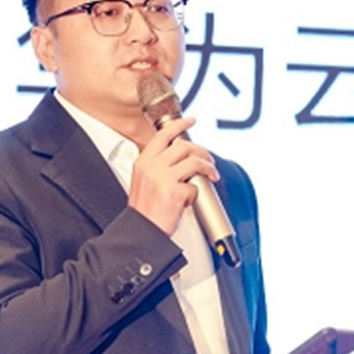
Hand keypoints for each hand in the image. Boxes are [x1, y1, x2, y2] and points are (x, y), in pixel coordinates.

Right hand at [128, 117, 218, 234]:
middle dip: (202, 151)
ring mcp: (163, 178)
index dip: (179, 125)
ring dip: (208, 167)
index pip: (163, 135)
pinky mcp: (174, 192)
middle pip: (184, 146)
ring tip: (212, 175)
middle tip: (208, 159)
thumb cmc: (145, 211)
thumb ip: (158, 166)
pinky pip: (194, 187)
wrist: (141, 232)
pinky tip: (189, 201)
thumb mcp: (143, 181)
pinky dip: (196, 194)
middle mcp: (152, 167)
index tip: (191, 120)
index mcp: (144, 162)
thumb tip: (182, 158)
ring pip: (194, 162)